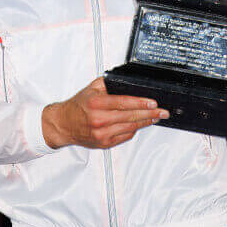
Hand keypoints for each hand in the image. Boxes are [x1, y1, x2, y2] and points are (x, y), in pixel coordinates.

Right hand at [41, 78, 168, 149]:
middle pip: (131, 117)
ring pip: (130, 128)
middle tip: (163, 112)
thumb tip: (128, 82)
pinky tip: (140, 124)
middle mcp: (99, 120)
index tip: (154, 103)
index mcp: (96, 104)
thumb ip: (109, 83)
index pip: (124, 103)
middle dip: (150, 114)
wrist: (63, 124)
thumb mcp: (91, 88)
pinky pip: (125, 136)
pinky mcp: (104, 143)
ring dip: (145, 122)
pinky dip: (134, 129)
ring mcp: (102, 134)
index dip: (141, 103)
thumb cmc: (78, 105)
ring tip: (156, 117)